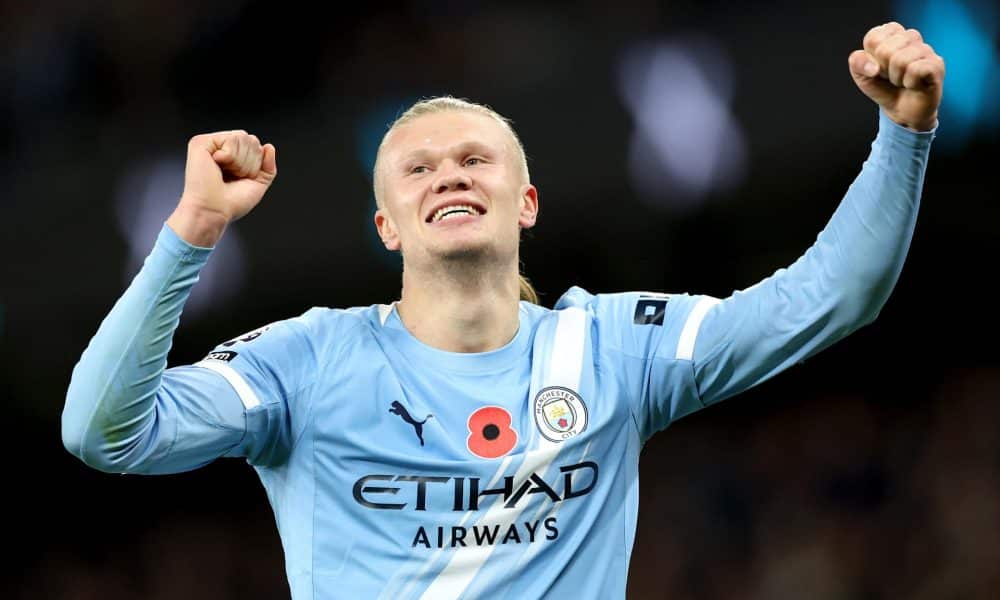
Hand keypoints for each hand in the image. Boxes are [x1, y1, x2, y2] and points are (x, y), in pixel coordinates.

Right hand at [167, 130, 277, 246]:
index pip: (256, 146)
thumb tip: (269, 146)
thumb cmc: (231, 203)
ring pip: (243, 137)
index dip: (256, 165)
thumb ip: (267, 165)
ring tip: (226, 173)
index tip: (241, 179)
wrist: (214, 211)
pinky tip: (217, 165)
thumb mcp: (258, 183)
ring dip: (240, 162)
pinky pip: (231, 139)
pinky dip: (231, 157)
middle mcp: (220, 148)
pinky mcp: (200, 143)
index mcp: (232, 157)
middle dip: (250, 162)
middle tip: (233, 177)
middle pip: (251, 140)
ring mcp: (210, 144)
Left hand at [848, 22, 944, 131]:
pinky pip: (916, 70)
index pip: (873, 37)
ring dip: (896, 78)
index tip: (878, 67)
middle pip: (885, 49)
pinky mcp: (937, 64)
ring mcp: (926, 50)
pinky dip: (910, 83)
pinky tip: (914, 84)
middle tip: (891, 77)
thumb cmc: (884, 88)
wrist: (902, 111)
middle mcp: (911, 37)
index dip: (871, 58)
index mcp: (892, 34)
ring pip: (901, 60)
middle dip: (883, 70)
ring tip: (902, 81)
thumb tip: (873, 67)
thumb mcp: (862, 75)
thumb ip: (857, 62)